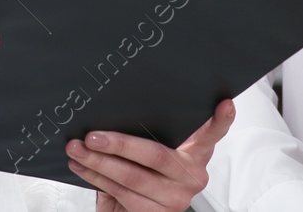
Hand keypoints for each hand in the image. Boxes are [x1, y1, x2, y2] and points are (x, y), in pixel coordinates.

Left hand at [66, 98, 234, 211]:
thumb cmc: (147, 173)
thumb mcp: (155, 152)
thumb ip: (151, 134)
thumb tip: (119, 108)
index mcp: (197, 153)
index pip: (213, 134)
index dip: (220, 120)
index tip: (225, 104)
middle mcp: (192, 176)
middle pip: (155, 156)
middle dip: (118, 144)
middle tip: (92, 135)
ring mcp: (176, 199)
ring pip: (131, 177)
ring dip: (97, 163)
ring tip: (77, 149)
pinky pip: (121, 193)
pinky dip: (96, 178)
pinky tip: (82, 167)